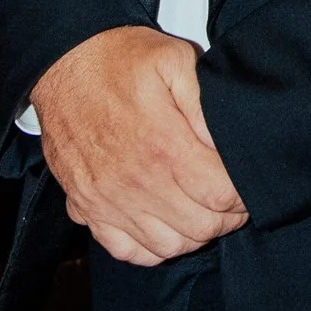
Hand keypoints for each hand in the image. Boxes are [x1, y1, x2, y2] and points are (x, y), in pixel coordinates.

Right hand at [31, 26, 245, 266]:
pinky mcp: (86, 206)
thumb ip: (206, 103)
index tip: (248, 188)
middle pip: (199, 228)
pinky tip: (165, 224)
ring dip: (194, 234)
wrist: (63, 62)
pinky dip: (152, 248)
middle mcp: (134, 180)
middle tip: (231, 201)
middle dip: (226, 218)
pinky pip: (126, 250)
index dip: (243, 197)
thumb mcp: (174, 60)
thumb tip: (228, 142)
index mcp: (162, 144)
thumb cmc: (122, 60)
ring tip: (202, 211)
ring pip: (168, 246)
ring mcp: (107, 199)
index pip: (220, 196)